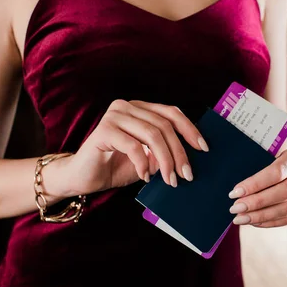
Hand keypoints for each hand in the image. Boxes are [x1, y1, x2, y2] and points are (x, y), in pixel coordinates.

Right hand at [52, 100, 208, 196]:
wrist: (83, 177)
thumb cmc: (116, 166)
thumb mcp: (148, 159)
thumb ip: (165, 152)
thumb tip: (191, 156)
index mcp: (140, 109)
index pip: (172, 113)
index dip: (190, 129)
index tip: (204, 148)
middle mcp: (127, 107)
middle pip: (164, 125)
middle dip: (179, 152)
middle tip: (186, 175)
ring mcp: (114, 116)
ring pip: (151, 134)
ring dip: (165, 160)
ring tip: (170, 180)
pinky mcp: (103, 130)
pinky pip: (133, 146)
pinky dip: (143, 163)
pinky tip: (145, 176)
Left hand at [228, 148, 286, 227]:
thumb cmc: (275, 155)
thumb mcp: (270, 149)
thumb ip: (257, 158)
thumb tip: (232, 174)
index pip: (277, 172)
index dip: (255, 184)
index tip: (235, 192)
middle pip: (283, 193)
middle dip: (256, 202)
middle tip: (235, 208)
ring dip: (261, 216)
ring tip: (240, 218)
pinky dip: (269, 222)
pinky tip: (253, 222)